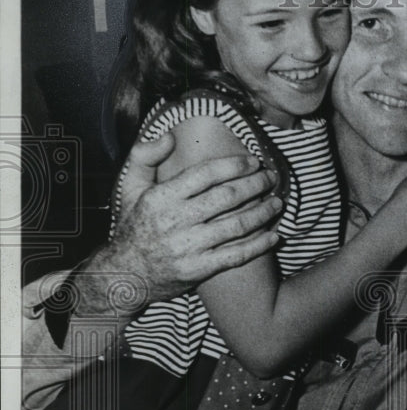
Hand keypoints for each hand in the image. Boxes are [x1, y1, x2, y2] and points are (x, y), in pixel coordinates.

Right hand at [80, 134, 281, 310]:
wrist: (125, 274)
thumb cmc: (133, 225)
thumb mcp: (129, 188)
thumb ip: (144, 156)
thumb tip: (169, 136)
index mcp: (161, 198)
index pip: (205, 174)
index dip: (234, 165)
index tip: (254, 161)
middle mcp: (175, 222)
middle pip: (226, 198)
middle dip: (255, 185)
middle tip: (271, 178)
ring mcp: (188, 247)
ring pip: (236, 226)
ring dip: (263, 213)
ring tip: (277, 203)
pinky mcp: (198, 270)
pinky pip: (236, 256)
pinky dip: (259, 245)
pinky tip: (274, 235)